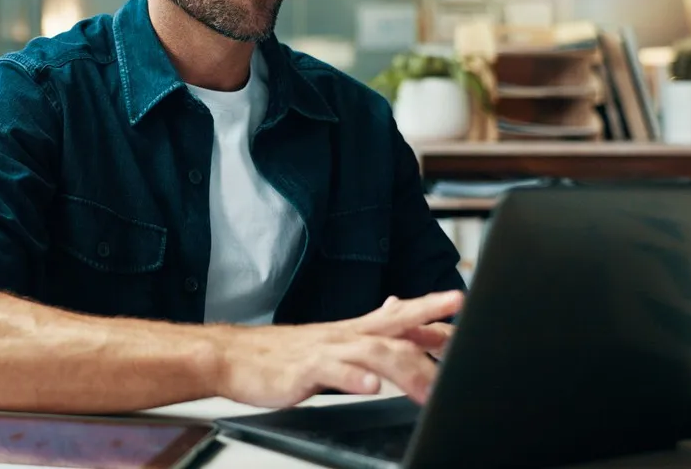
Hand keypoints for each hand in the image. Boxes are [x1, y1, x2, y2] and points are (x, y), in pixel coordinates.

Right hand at [212, 289, 464, 409]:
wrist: (231, 356)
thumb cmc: (280, 353)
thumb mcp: (330, 339)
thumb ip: (365, 329)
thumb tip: (395, 309)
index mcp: (351, 330)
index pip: (398, 314)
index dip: (430, 309)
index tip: (460, 304)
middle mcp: (343, 335)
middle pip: (395, 328)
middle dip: (429, 331)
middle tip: (460, 340)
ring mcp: (325, 351)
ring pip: (372, 352)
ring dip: (403, 368)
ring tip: (428, 387)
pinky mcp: (304, 370)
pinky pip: (332, 373)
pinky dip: (353, 378)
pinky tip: (371, 386)